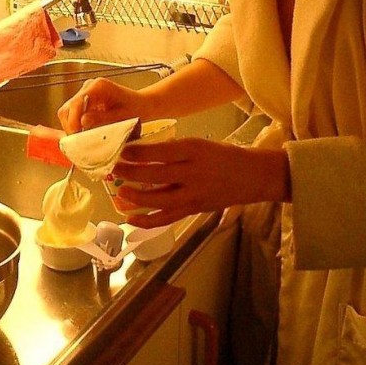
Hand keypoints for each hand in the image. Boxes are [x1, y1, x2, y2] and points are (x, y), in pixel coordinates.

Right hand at [57, 77, 146, 132]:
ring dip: (71, 127)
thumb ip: (102, 118)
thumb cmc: (135, 109)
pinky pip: (72, 113)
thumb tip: (83, 122)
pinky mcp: (83, 100)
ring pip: (67, 111)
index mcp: (99, 86)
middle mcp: (89, 86)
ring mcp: (85, 92)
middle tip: (77, 143)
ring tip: (80, 140)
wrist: (141, 104)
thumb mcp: (122, 116)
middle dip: (70, 126)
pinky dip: (74, 125)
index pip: (77, 103)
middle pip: (68, 107)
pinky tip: (83, 134)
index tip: (76, 137)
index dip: (73, 121)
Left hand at [113, 137, 290, 227]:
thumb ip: (172, 150)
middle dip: (128, 173)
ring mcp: (193, 195)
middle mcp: (193, 173)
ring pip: (157, 200)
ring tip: (118, 193)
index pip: (158, 152)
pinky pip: (166, 219)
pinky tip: (129, 218)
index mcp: (193, 150)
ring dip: (133, 198)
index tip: (119, 150)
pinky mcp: (194, 210)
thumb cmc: (222, 156)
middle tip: (112, 169)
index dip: (135, 153)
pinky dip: (146, 221)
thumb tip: (138, 154)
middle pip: (153, 176)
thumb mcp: (198, 144)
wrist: (253, 176)